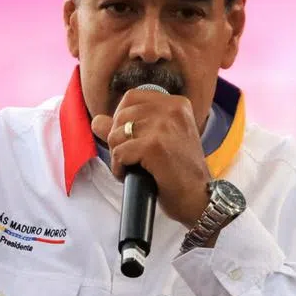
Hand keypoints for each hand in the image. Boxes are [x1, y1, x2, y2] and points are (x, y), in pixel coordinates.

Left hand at [92, 89, 210, 227]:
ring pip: (116, 134)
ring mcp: (163, 127)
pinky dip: (119, 168)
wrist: (198, 198)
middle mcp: (172, 109)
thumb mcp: (157, 140)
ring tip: (135, 167)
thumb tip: (96, 120)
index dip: (121, 118)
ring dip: (118, 155)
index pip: (131, 97)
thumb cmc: (179, 172)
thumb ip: (128, 126)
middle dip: (118, 139)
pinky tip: (132, 175)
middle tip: (133, 157)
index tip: (131, 138)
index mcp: (176, 103)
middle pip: (121, 116)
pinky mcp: (154, 146)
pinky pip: (118, 153)